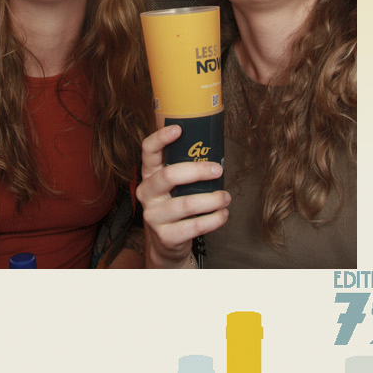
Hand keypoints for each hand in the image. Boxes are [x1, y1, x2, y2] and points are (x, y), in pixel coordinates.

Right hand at [137, 124, 229, 267]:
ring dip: (211, 199)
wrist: (167, 244)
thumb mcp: (173, 186)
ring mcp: (153, 215)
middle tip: (218, 170)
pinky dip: (213, 220)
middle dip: (197, 171)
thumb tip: (213, 149)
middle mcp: (147, 193)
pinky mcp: (166, 236)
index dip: (160, 138)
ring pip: (185, 204)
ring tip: (226, 197)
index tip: (179, 129)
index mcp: (149, 174)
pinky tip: (222, 215)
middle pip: (168, 176)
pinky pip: (193, 227)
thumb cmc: (175, 205)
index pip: (147, 151)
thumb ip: (184, 169)